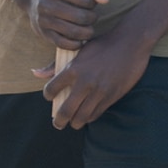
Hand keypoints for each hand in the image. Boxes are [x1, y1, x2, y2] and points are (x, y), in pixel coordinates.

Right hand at [28, 0, 108, 47]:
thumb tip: (104, 0)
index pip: (84, 0)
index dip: (92, 3)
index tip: (90, 3)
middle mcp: (45, 3)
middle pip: (80, 17)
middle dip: (92, 18)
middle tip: (91, 17)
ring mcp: (43, 19)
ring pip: (73, 32)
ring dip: (87, 32)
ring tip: (88, 28)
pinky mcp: (43, 33)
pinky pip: (63, 43)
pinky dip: (76, 44)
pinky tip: (80, 39)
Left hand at [35, 25, 151, 129]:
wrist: (131, 43)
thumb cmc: (103, 45)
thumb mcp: (78, 50)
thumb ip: (56, 65)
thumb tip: (36, 73)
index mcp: (73, 69)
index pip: (51, 89)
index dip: (48, 95)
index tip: (50, 97)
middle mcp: (84, 82)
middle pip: (65, 111)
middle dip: (59, 121)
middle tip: (57, 124)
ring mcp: (99, 91)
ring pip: (81, 117)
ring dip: (75, 122)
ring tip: (73, 122)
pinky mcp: (112, 96)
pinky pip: (96, 114)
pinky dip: (89, 117)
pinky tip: (87, 115)